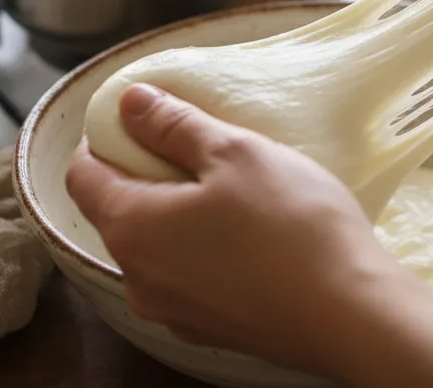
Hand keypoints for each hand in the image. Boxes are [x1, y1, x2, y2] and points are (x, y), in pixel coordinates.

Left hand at [65, 83, 410, 374]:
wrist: (351, 315)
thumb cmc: (290, 224)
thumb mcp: (234, 153)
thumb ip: (173, 125)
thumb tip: (127, 102)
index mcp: (130, 227)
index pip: (81, 175)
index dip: (106, 139)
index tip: (149, 120)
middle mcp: (135, 278)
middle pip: (119, 211)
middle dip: (148, 175)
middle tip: (203, 149)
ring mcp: (171, 312)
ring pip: (156, 247)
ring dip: (179, 214)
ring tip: (235, 192)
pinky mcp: (208, 330)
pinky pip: (188, 277)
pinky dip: (203, 250)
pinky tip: (251, 238)